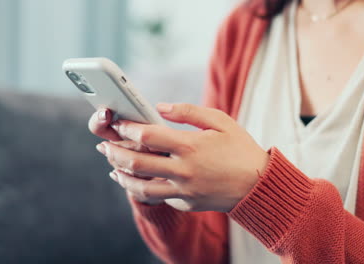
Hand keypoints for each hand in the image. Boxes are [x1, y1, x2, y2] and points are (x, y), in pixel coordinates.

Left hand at [95, 103, 269, 211]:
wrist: (259, 185)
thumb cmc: (241, 149)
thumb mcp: (221, 121)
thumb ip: (189, 111)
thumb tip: (160, 107)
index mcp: (190, 146)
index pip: (147, 135)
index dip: (127, 127)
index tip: (118, 123)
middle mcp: (183, 170)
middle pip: (136, 162)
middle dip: (114, 151)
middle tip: (104, 145)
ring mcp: (184, 191)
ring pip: (140, 187)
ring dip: (121, 175)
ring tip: (112, 166)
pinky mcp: (186, 203)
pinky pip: (158, 197)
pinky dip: (142, 188)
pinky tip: (136, 181)